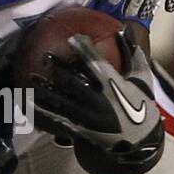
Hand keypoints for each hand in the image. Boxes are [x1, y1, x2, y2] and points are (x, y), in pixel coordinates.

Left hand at [31, 33, 164, 173]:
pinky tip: (30, 104)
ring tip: (32, 78)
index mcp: (115, 87)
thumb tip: (125, 30)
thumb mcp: (142, 78)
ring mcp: (88, 117)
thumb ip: (132, 54)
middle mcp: (99, 101)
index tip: (72, 39)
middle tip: (45, 57)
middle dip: (58, 69)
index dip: (84, 51)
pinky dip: (43, 112)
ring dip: (45, 90)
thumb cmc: (143, 106)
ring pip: (62, 101)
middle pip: (74, 82)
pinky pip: (58, 120)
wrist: (142, 142)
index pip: (97, 65)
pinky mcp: (81, 130)